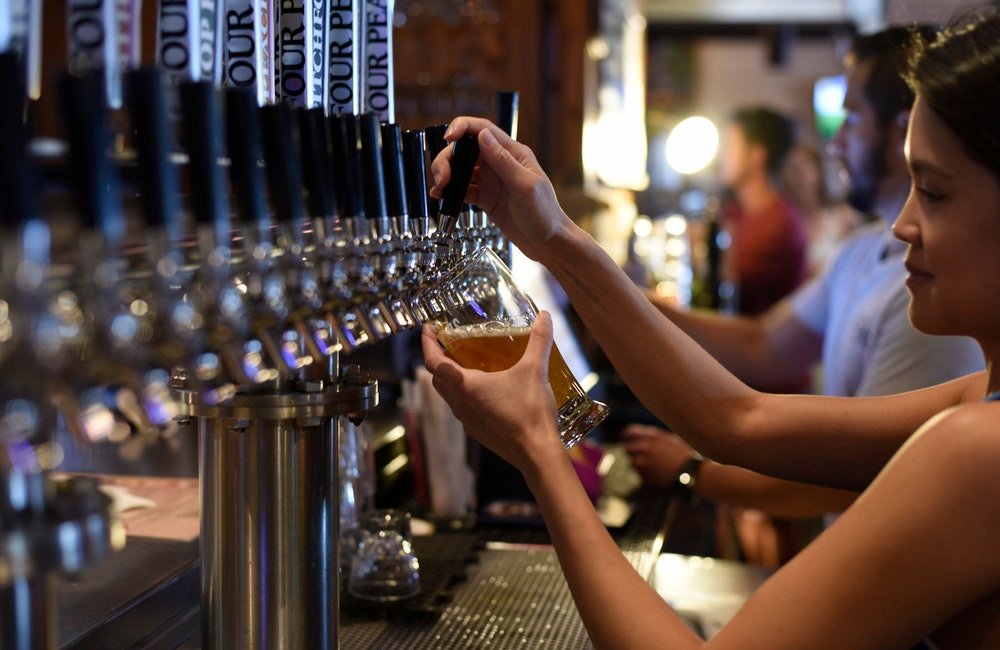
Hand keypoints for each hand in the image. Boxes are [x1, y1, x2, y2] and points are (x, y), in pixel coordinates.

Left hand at [421, 311, 564, 475]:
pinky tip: (487, 392)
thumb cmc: (529, 411)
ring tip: (467, 366)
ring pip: (449, 396)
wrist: (536, 453)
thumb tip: (545, 315)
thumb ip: (539, 340)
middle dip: (439, 360)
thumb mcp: (535, 370)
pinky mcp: (478, 433)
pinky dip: (466, 396)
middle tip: (449, 345)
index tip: (429, 329)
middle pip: (438, 379)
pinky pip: (464, 410)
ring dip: (452, 379)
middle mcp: (460, 404)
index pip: (433, 362)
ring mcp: (467, 421)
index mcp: (466, 386)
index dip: (427, 343)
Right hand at [429, 117, 571, 263]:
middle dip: (448, 159)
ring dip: (446, 175)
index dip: (463, 127)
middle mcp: (500, 163)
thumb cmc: (545, 214)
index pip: (483, 130)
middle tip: (441, 178)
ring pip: (462, 169)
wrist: (549, 243)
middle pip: (466, 150)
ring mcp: (492, 181)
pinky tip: (442, 198)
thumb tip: (482, 135)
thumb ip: (503, 161)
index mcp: (513, 153)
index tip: (448, 137)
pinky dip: (451, 192)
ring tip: (438, 190)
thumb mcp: (525, 186)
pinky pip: (464, 190)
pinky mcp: (486, 198)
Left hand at [621, 425, 695, 488]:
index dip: (627, 436)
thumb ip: (652, 437)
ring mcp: (643, 463)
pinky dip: (645, 474)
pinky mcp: (645, 477)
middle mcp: (644, 448)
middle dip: (632, 451)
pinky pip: (640, 474)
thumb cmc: (682, 455)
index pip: (629, 432)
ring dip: (639, 463)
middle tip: (639, 454)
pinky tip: (657, 473)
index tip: (626, 438)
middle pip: (627, 448)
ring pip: (632, 462)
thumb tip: (638, 436)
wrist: (690, 473)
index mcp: (651, 437)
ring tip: (654, 465)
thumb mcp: (669, 439)